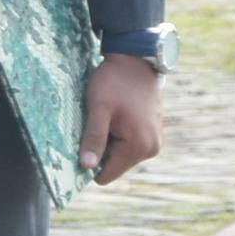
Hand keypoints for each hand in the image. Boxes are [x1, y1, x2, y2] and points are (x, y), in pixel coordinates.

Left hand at [83, 52, 163, 185]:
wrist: (135, 60)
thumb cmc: (114, 81)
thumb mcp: (98, 108)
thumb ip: (94, 138)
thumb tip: (86, 166)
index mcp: (139, 147)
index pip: (105, 175)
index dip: (89, 162)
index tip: (81, 143)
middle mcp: (151, 149)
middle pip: (112, 165)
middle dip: (99, 148)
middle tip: (94, 123)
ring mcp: (153, 141)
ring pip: (117, 154)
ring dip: (107, 140)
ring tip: (105, 117)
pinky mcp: (150, 133)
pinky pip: (125, 144)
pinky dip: (115, 134)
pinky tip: (113, 115)